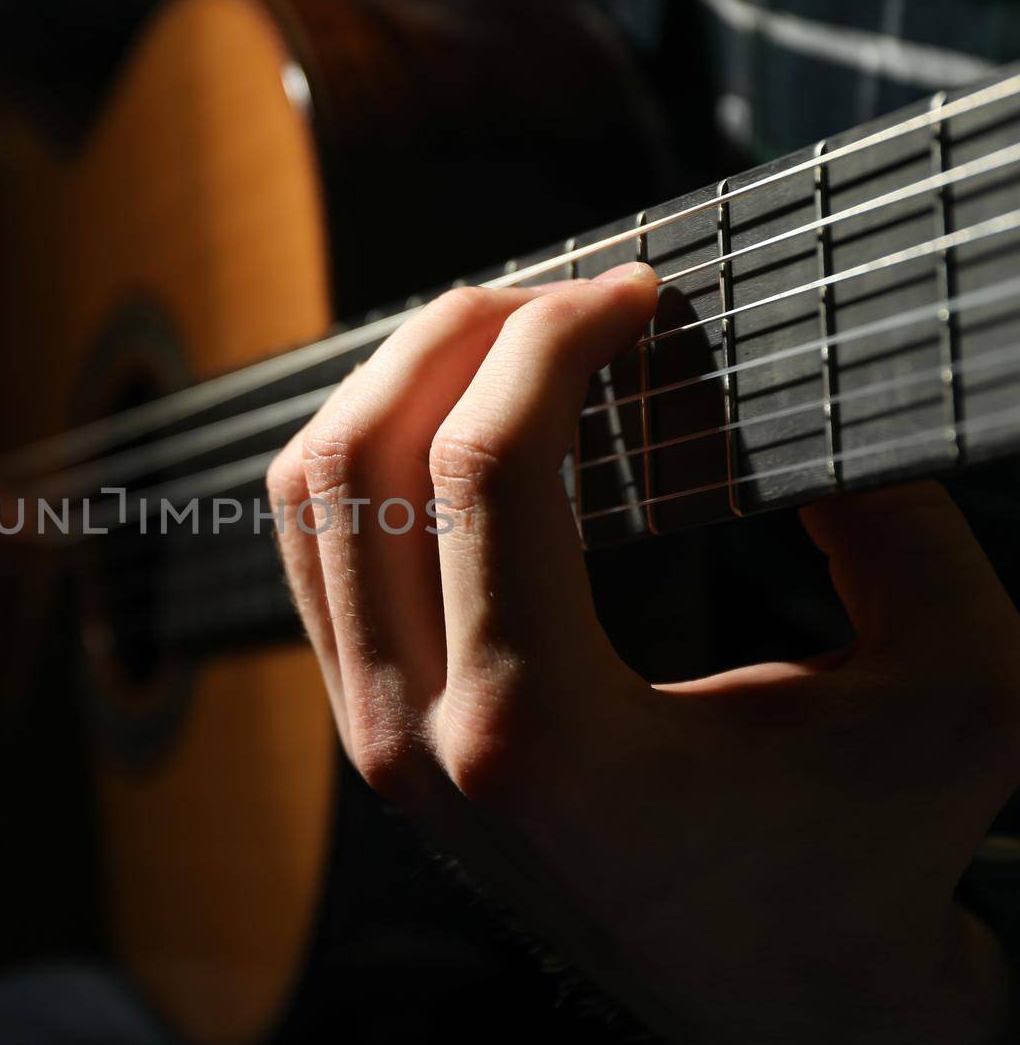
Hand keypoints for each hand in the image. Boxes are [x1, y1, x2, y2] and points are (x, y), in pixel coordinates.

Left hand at [267, 264, 1019, 1042]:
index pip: (484, 466)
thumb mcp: (953, 694)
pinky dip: (364, 460)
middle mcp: (422, 737)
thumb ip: (900, 523)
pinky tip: (449, 423)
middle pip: (365, 460)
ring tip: (500, 338)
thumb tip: (803, 391)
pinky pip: (315, 556)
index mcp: (543, 734)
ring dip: (392, 386)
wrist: (781, 999)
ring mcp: (378, 737)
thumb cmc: (860, 865)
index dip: (554, 338)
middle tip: (560, 295)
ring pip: (312, 501)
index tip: (633, 292)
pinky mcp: (375, 731)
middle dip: (456, 337)